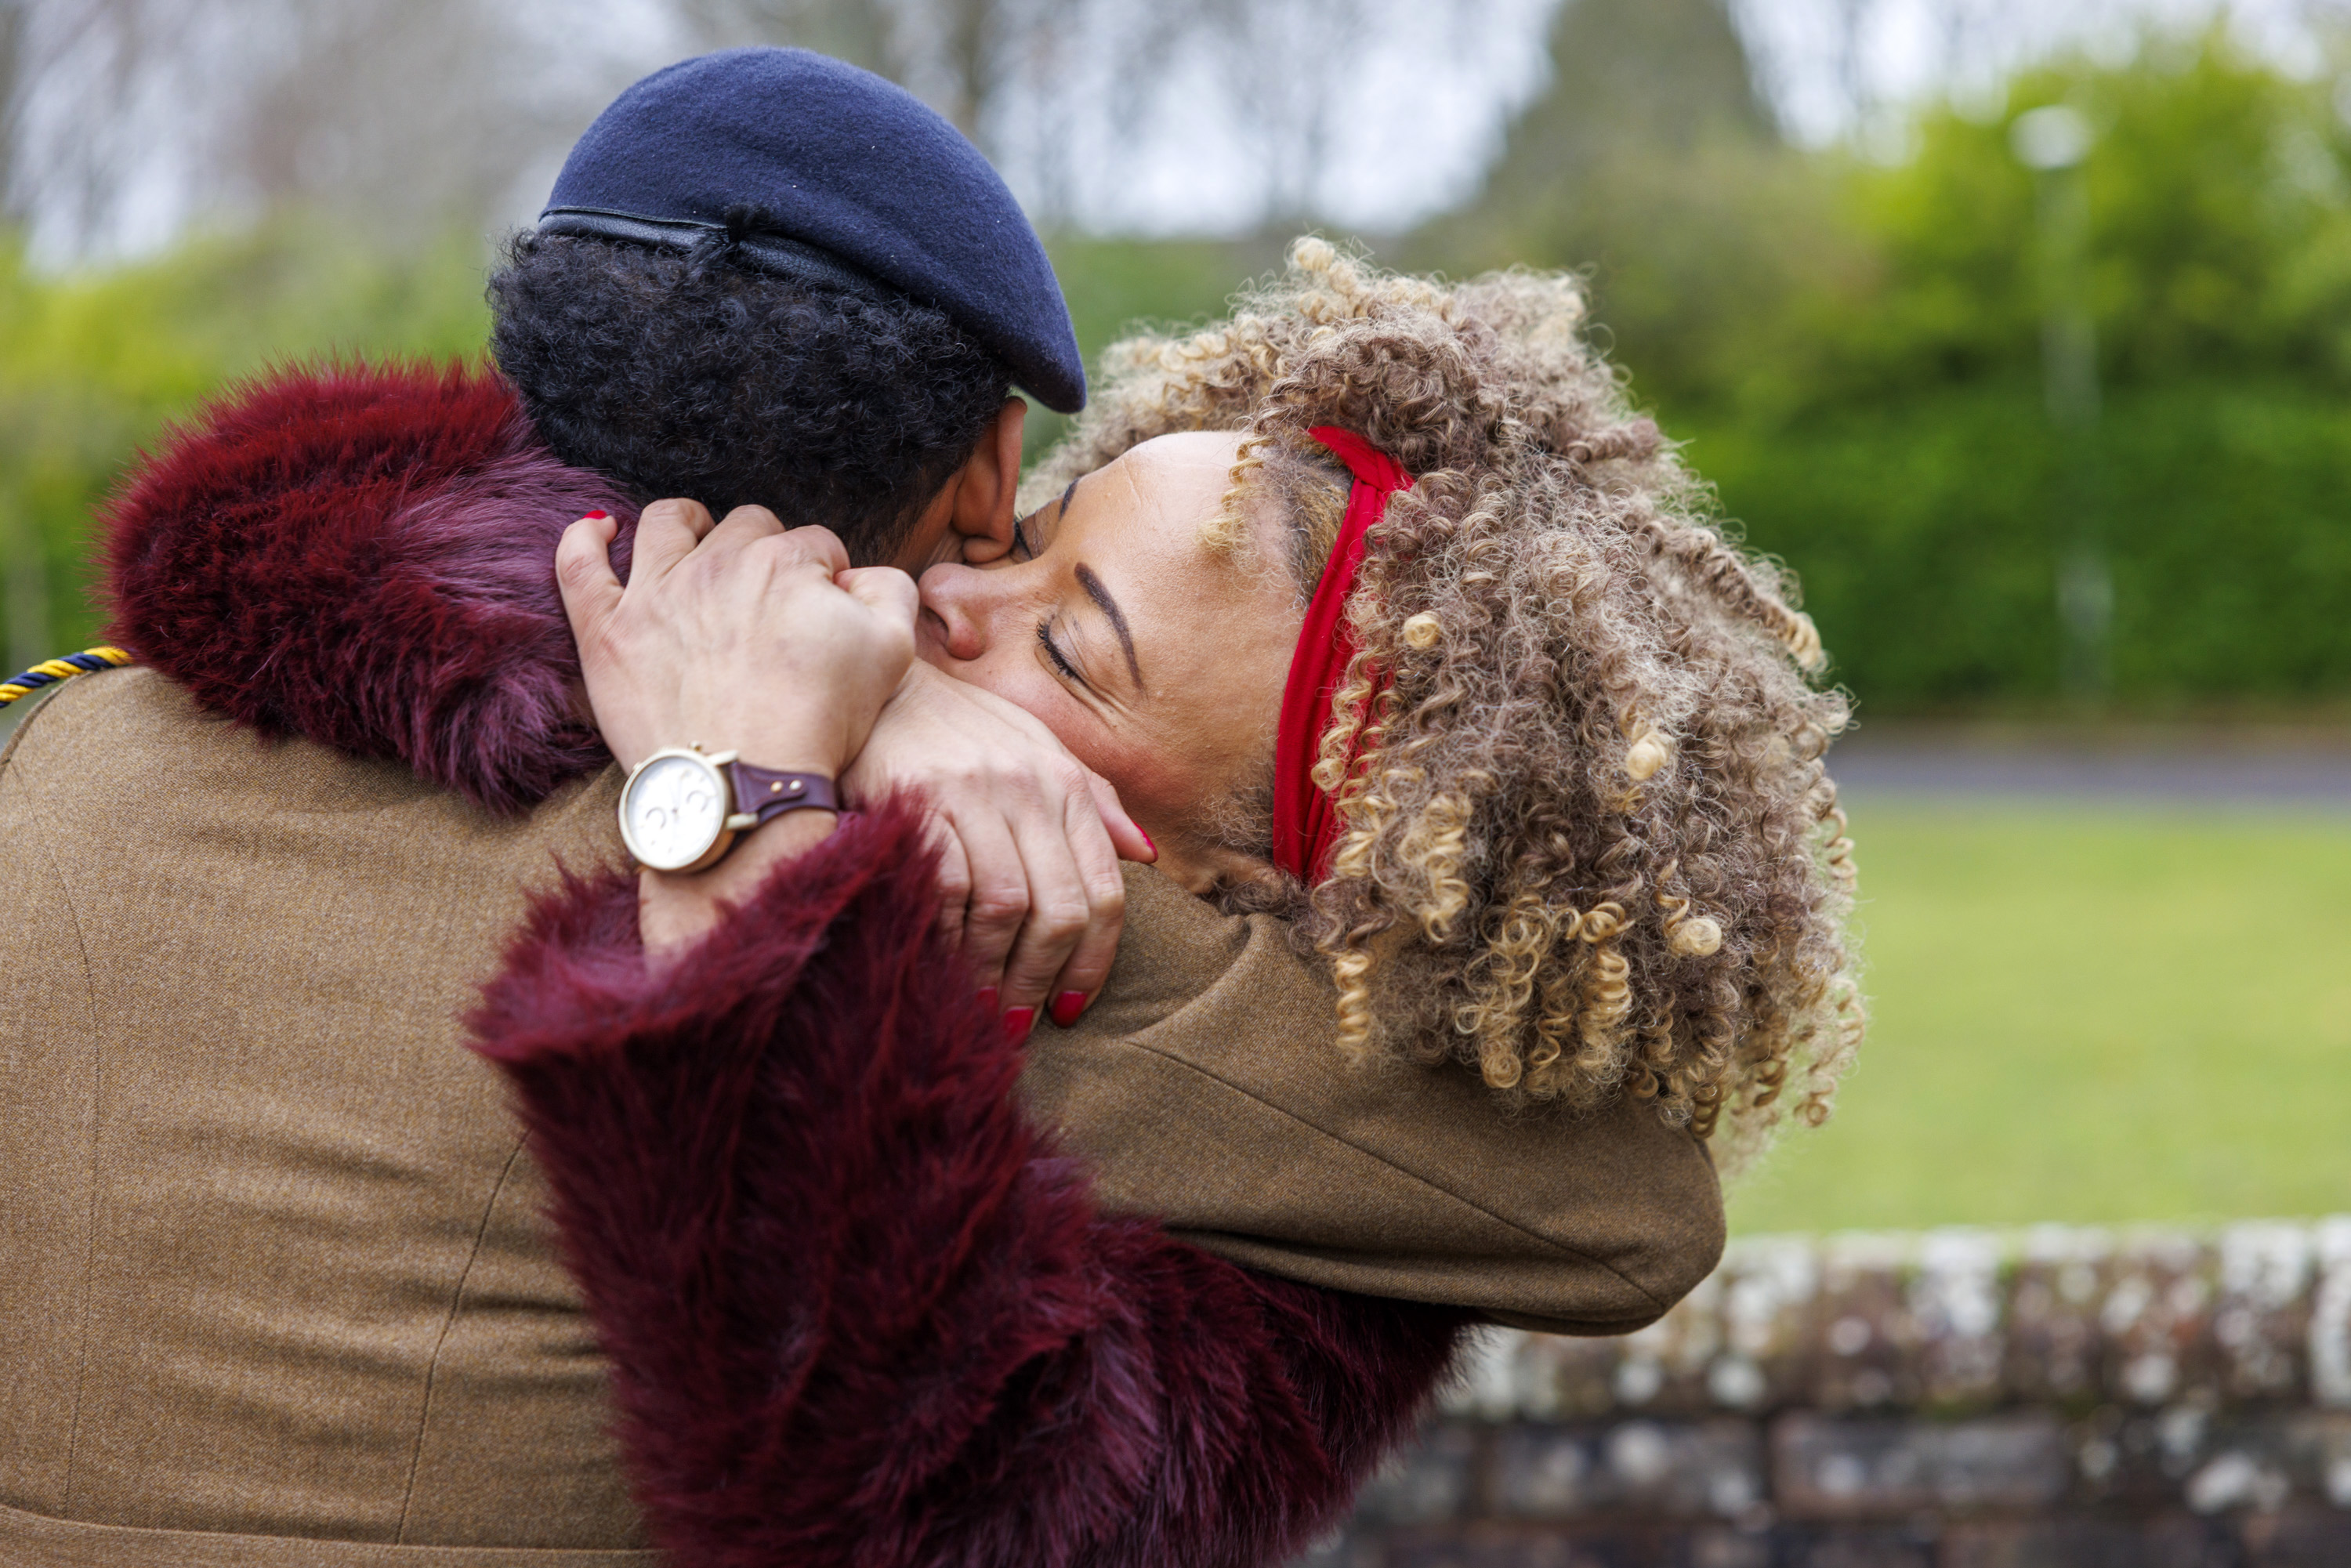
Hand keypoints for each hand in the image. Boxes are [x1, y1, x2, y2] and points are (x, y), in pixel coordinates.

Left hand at [558, 501, 915, 777]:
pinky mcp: (607, 629)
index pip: (814, 546)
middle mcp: (718, 562)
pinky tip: (598, 530)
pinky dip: (584, 539)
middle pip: (746, 527)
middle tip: (769, 599)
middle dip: (765, 551)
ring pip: (666, 523)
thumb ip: (890, 589)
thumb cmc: (820, 723)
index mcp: (787, 563)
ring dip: (686, 524)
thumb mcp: (892, 651)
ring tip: (695, 542)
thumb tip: (856, 574)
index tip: (824, 611)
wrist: (744, 784)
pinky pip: (579, 564)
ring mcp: (655, 592)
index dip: (825, 576)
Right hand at [846, 661, 1154, 1034]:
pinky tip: (942, 963)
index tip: (1070, 1006)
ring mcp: (974, 794)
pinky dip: (948, 936)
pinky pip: (946, 889)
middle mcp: (1029, 788)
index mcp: (1065, 783)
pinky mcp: (919, 801)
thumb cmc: (961, 728)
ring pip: (1007, 907)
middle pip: (1061, 909)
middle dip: (1043, 978)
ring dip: (995, 969)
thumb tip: (1146, 855)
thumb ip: (1094, 801)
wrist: (878, 686)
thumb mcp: (1038, 748)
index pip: (1104, 891)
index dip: (1094, 961)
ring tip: (982, 1004)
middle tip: (1021, 1020)